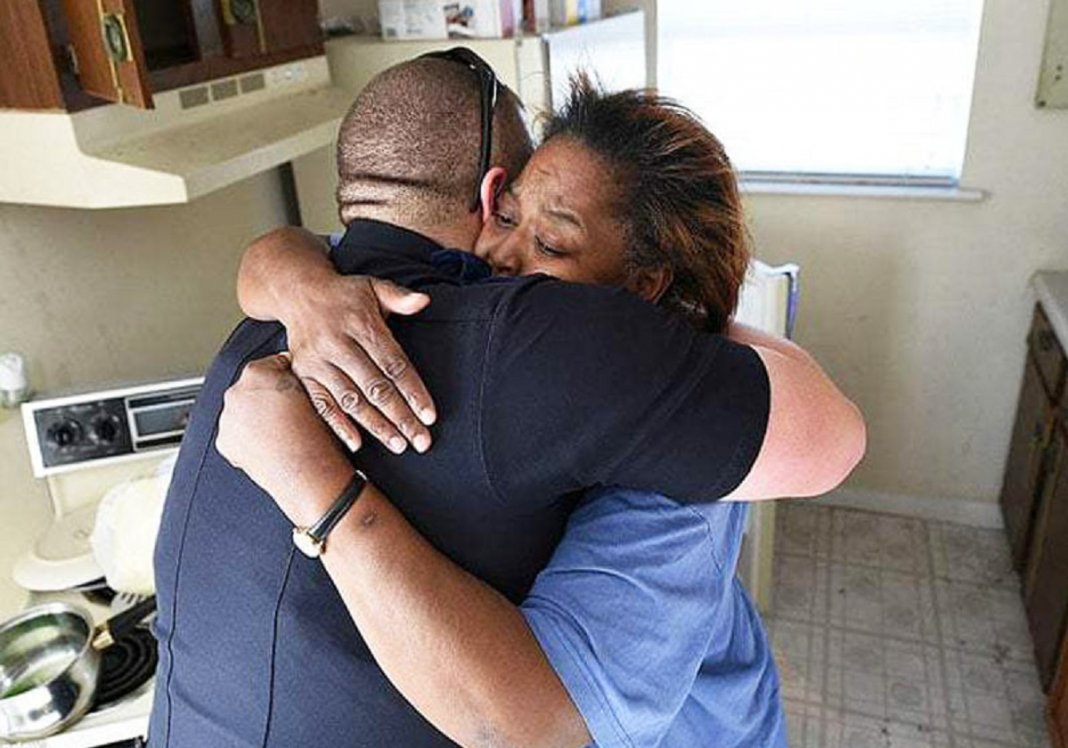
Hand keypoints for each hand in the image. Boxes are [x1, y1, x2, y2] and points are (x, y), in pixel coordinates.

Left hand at [217, 353, 355, 525]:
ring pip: (243, 410)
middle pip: (254, 387)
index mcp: (259, 374)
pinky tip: (270, 444)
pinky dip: (249, 437)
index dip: (289, 376)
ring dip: (257, 417)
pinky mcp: (225, 442)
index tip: (295, 388)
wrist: (309, 474)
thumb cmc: (318, 436)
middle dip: (269, 397)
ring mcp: (228, 419)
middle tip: (290, 413)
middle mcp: (237, 393)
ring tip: (282, 431)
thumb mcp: (315, 394)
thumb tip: (292, 375)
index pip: (274, 364)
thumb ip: (296, 378)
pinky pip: (237, 433)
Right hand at [285, 274, 435, 455]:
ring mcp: (318, 361)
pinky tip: (356, 444)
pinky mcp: (303, 374)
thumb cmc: (346, 295)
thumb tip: (423, 301)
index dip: (413, 391)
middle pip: (375, 387)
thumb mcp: (373, 286)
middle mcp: (338, 344)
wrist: (298, 292)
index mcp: (361, 324)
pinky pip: (321, 404)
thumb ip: (399, 297)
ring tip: (398, 445)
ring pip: (351, 400)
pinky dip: (338, 425)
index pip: (393, 364)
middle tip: (421, 441)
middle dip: (400, 416)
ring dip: (375, 425)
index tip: (430, 416)